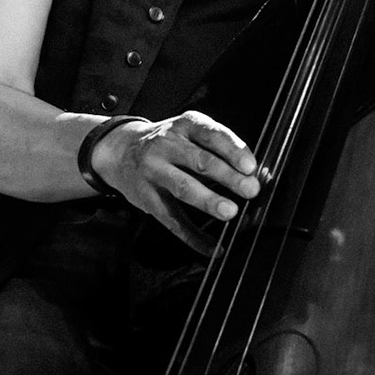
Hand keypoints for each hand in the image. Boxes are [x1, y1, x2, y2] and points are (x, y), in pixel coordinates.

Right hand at [94, 111, 262, 252]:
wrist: (120, 150)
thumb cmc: (168, 143)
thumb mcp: (189, 133)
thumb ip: (218, 149)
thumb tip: (253, 174)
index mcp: (185, 126)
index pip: (212, 135)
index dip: (233, 150)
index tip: (250, 166)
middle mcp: (167, 145)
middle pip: (200, 161)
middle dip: (228, 177)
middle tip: (250, 190)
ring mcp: (154, 171)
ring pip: (183, 187)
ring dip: (208, 200)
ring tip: (230, 212)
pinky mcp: (147, 198)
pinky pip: (171, 219)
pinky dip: (193, 236)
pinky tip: (212, 247)